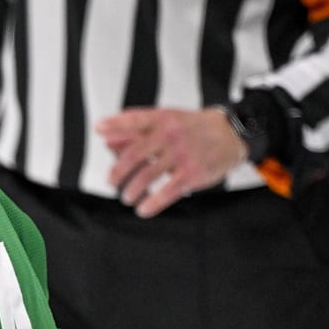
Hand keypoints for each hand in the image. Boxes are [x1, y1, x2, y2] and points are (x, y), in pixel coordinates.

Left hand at [94, 108, 247, 217]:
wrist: (230, 134)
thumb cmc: (192, 128)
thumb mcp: (167, 121)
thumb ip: (137, 129)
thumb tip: (107, 140)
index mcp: (163, 118)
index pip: (135, 119)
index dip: (115, 124)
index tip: (98, 129)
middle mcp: (171, 135)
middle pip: (135, 153)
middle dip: (118, 170)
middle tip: (111, 181)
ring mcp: (182, 154)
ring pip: (147, 175)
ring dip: (131, 190)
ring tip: (126, 197)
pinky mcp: (192, 174)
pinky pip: (166, 193)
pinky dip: (151, 204)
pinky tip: (143, 210)